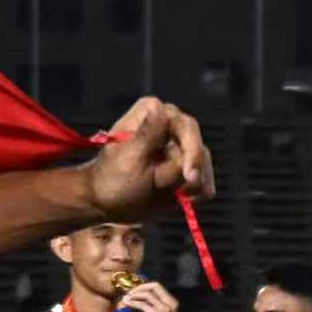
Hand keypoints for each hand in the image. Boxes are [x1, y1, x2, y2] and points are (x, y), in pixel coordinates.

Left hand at [77, 97, 209, 224]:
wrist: (109, 204)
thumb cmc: (113, 180)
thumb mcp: (130, 157)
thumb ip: (148, 133)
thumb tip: (157, 107)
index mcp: (151, 114)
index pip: (185, 125)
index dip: (191, 147)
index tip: (188, 174)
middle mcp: (168, 124)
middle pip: (197, 145)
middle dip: (191, 170)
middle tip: (185, 192)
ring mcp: (177, 145)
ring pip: (202, 163)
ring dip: (192, 184)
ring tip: (178, 197)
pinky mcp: (182, 165)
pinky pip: (202, 176)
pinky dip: (196, 190)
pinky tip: (186, 199)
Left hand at [118, 271, 182, 311]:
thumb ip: (149, 304)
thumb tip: (134, 295)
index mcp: (171, 302)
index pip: (157, 286)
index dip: (144, 286)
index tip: (134, 290)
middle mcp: (170, 304)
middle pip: (153, 287)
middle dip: (139, 288)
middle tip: (129, 293)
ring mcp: (165, 309)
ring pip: (147, 295)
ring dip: (134, 296)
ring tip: (126, 299)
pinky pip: (142, 305)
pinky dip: (133, 303)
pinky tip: (127, 304)